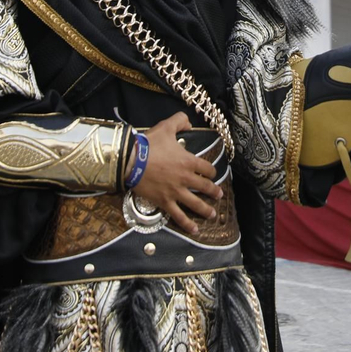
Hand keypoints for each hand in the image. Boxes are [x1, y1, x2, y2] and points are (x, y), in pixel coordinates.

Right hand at [131, 113, 221, 235]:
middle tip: (218, 195)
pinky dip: (187, 224)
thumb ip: (180, 121)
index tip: (213, 174)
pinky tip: (195, 230)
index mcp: (188, 161)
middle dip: (214, 191)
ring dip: (206, 209)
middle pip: (205, 187)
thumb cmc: (149, 144)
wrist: (131, 161)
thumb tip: (188, 123)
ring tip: (212, 214)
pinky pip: (179, 215)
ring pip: (196, 203)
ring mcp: (176, 192)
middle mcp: (186, 178)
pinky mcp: (165, 202)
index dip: (212, 171)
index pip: (207, 168)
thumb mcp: (166, 127)